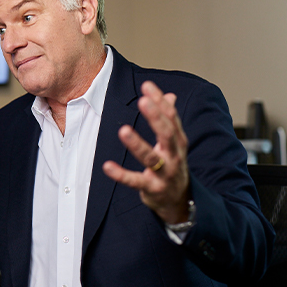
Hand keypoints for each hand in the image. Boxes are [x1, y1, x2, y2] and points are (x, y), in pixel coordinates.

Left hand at [102, 81, 190, 223]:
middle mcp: (174, 156)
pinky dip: (121, 174)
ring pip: (151, 158)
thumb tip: (170, 95)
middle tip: (142, 101)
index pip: (171, 117)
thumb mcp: (174, 143)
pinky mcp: (151, 188)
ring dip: (137, 144)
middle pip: (167, 134)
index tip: (147, 85)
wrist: (179, 201)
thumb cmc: (173, 166)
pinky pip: (135, 181)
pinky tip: (107, 166)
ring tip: (123, 130)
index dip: (160, 101)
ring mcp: (164, 174)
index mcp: (178, 142)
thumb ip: (170, 119)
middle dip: (155, 117)